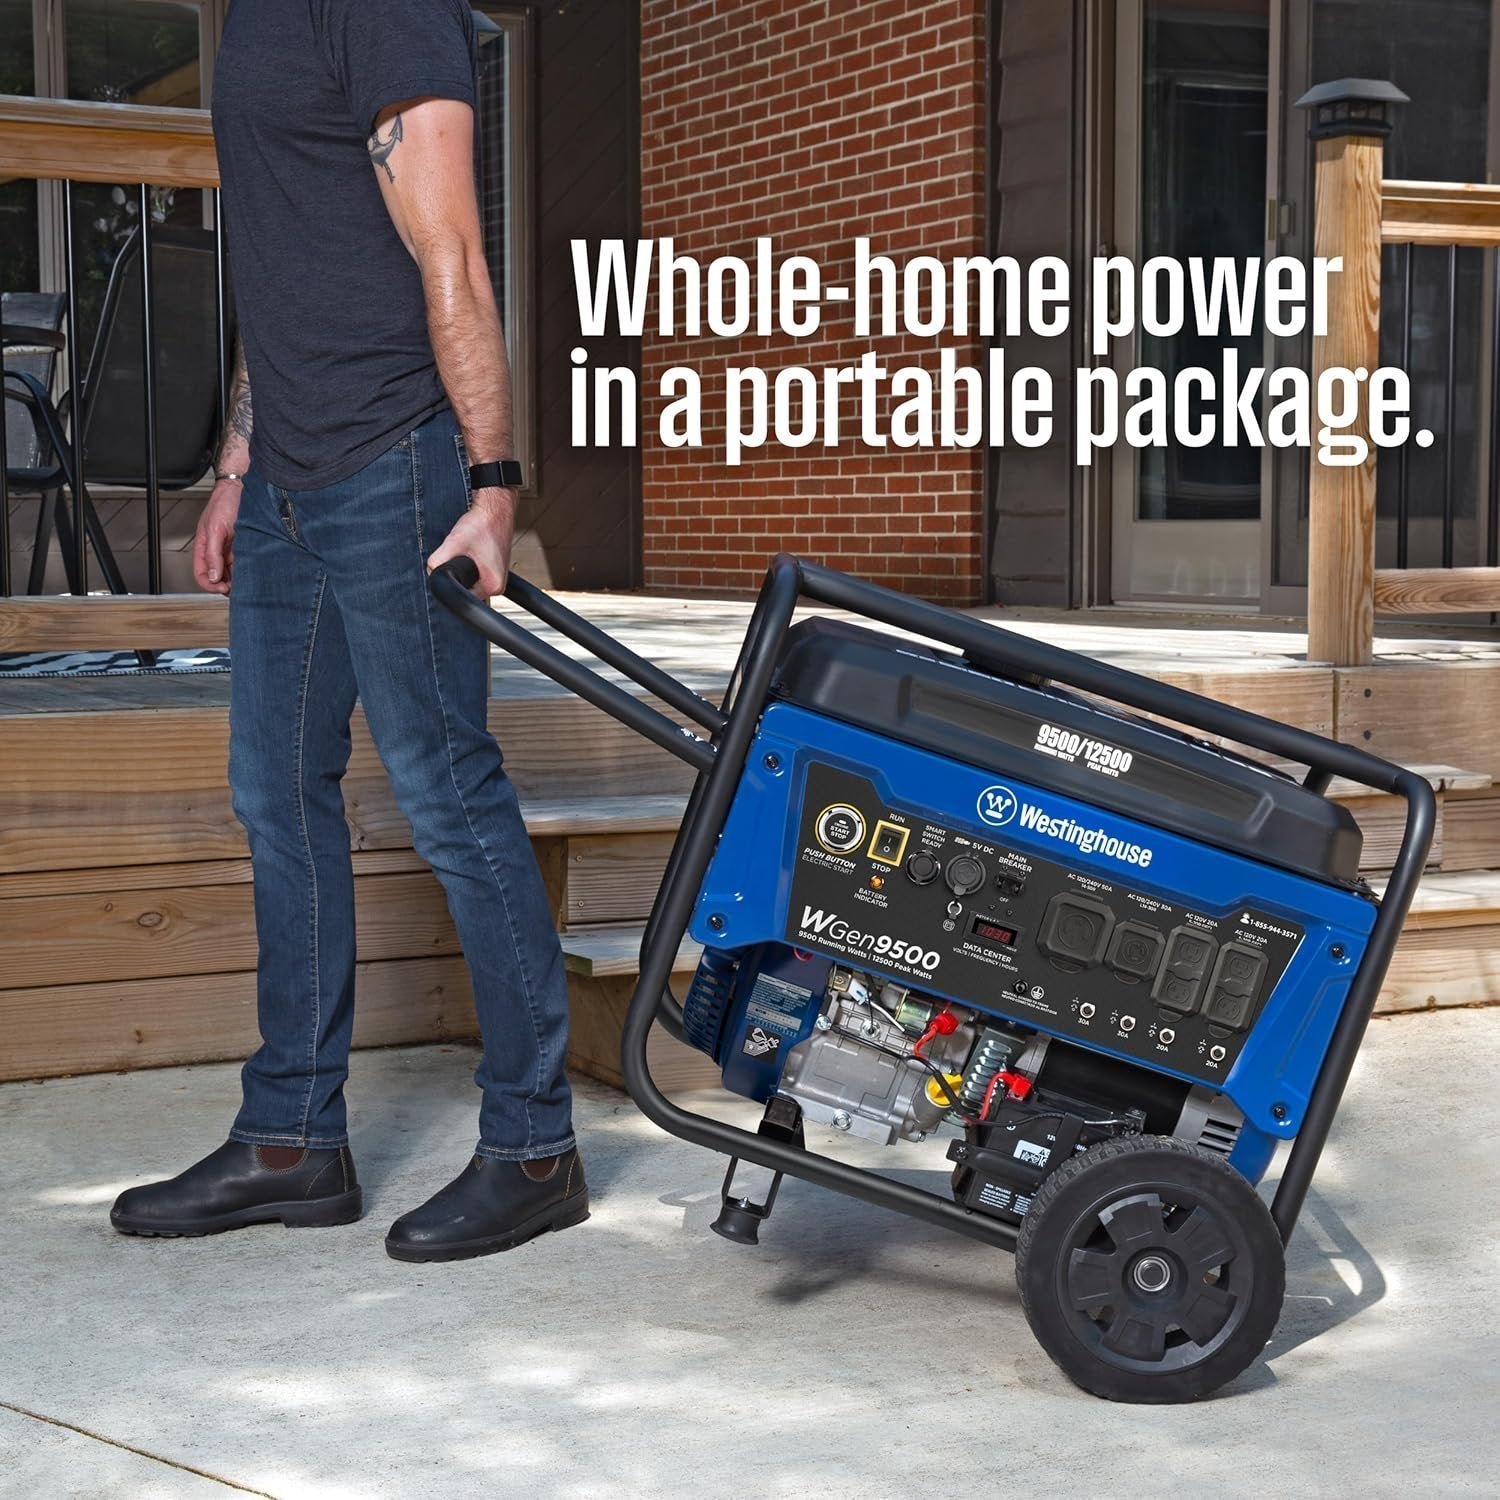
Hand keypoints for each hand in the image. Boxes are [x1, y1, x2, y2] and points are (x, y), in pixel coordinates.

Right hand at [193, 477, 242, 594]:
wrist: (242, 489)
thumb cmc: (226, 502)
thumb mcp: (216, 529)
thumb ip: (212, 553)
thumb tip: (213, 575)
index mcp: (204, 545)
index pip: (201, 573)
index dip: (209, 585)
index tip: (222, 589)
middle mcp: (216, 549)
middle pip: (217, 576)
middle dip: (225, 585)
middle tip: (237, 589)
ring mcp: (229, 548)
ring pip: (230, 572)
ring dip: (236, 579)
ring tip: (245, 582)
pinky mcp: (242, 546)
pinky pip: (241, 563)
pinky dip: (244, 570)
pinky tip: (251, 572)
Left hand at [427, 488, 515, 597]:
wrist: (495, 509)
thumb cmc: (485, 524)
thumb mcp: (455, 543)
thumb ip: (438, 561)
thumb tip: (431, 571)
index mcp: (493, 585)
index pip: (463, 596)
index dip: (451, 581)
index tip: (452, 565)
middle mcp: (497, 584)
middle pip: (466, 588)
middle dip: (456, 573)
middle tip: (461, 553)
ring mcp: (496, 575)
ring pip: (469, 579)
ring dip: (462, 566)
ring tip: (466, 549)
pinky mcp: (493, 566)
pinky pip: (474, 571)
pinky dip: (468, 561)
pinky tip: (470, 548)